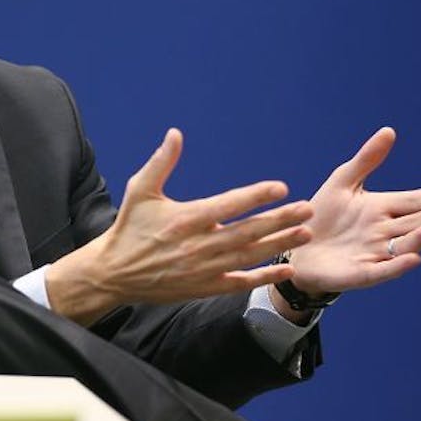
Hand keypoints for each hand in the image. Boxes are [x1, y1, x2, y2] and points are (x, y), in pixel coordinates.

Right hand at [46, 128, 313, 324]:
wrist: (113, 272)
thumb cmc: (129, 227)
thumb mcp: (140, 190)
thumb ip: (161, 162)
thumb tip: (175, 133)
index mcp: (185, 218)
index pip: (228, 205)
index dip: (256, 196)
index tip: (281, 188)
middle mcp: (198, 245)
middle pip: (247, 231)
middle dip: (280, 220)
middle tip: (307, 209)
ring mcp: (203, 269)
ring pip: (249, 256)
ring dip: (280, 244)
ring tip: (306, 233)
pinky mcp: (204, 287)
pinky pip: (240, 282)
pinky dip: (264, 277)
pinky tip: (286, 268)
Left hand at [282, 127, 420, 297]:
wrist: (295, 248)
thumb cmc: (322, 215)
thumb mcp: (342, 183)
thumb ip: (366, 160)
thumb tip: (389, 131)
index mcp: (382, 209)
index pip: (411, 201)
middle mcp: (384, 232)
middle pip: (412, 223)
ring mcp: (375, 254)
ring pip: (403, 246)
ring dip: (418, 239)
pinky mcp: (362, 274)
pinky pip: (383, 271)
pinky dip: (398, 266)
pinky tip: (413, 259)